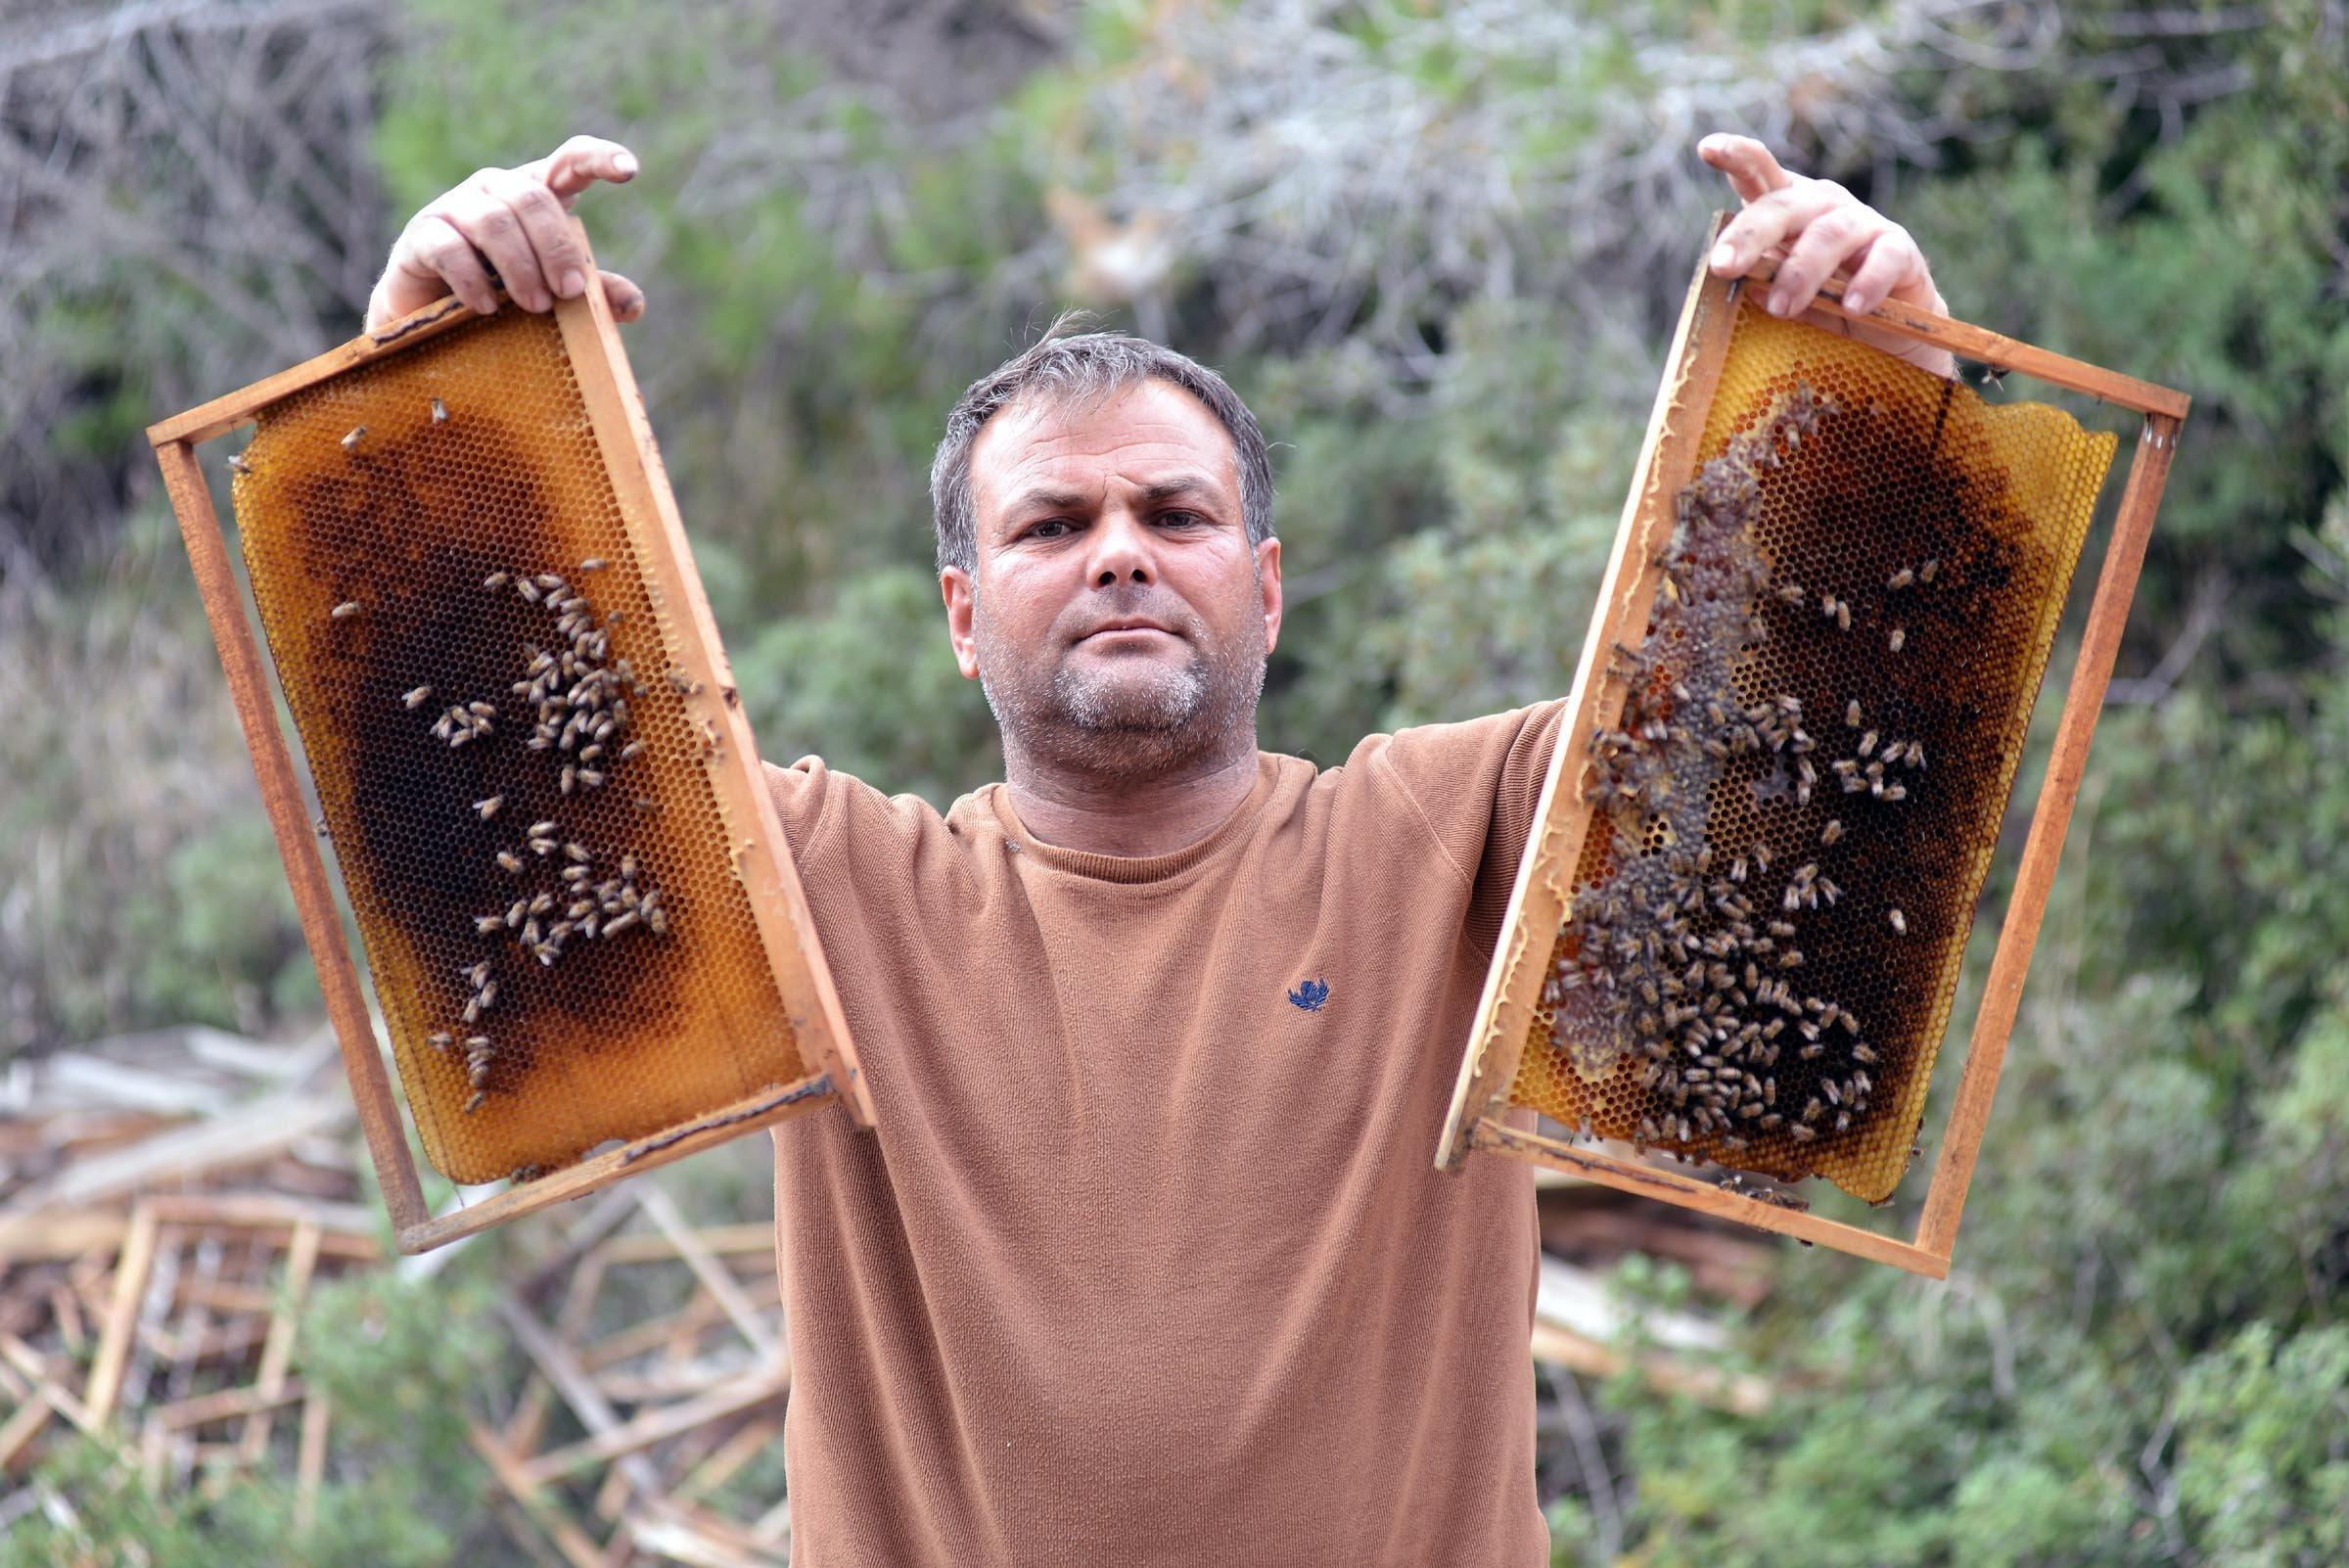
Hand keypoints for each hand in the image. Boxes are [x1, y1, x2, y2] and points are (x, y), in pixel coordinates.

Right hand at [365, 135, 647, 332]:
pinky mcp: (422, 235)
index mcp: (536, 194)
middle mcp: (495, 189)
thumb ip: (594, 294)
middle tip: (570, 293)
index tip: (629, 170)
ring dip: (521, 267)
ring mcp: (455, 207)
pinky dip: (473, 281)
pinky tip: (488, 308)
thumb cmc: (504, 293)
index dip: (598, 159)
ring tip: (536, 306)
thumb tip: (634, 305)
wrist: (431, 316)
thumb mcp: (554, 293)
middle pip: (532, 198)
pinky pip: (449, 248)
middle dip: (556, 248)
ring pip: (493, 221)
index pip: (569, 161)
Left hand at [1696, 133, 1955, 378]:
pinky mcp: (1899, 248)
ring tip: (1781, 308)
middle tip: (1723, 267)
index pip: (1759, 173)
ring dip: (1800, 272)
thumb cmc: (1821, 301)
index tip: (1707, 148)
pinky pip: (1884, 258)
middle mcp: (1823, 205)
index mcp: (1787, 208)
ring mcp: (1863, 222)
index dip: (1737, 156)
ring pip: (1829, 234)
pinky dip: (1866, 283)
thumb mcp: (1783, 290)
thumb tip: (1743, 283)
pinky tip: (1851, 307)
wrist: (1885, 325)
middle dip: (1750, 235)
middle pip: (1784, 207)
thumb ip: (1763, 283)